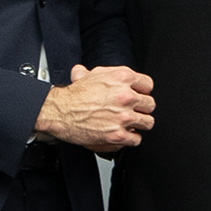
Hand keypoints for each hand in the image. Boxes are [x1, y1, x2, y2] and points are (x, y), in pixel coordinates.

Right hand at [37, 63, 155, 151]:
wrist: (60, 112)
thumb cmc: (72, 96)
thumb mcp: (87, 75)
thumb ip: (98, 73)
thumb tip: (89, 71)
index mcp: (122, 78)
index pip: (148, 85)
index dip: (142, 91)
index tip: (139, 96)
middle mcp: (126, 96)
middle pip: (150, 104)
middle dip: (142, 109)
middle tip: (134, 111)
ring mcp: (123, 117)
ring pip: (148, 122)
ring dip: (140, 124)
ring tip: (131, 124)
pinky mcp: (118, 135)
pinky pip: (136, 139)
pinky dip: (131, 138)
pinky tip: (125, 135)